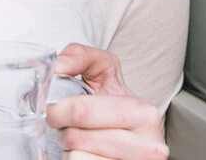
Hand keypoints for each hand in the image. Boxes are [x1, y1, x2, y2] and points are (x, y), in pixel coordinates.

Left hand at [46, 43, 168, 159]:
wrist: (129, 137)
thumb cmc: (112, 106)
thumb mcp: (104, 72)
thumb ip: (81, 56)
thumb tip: (60, 63)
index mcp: (144, 114)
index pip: (82, 111)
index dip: (59, 110)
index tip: (56, 109)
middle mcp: (148, 147)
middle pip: (76, 136)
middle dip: (62, 129)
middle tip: (66, 125)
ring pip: (76, 158)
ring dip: (69, 148)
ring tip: (82, 139)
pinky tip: (88, 153)